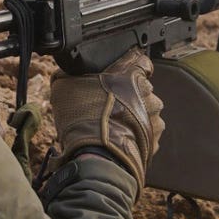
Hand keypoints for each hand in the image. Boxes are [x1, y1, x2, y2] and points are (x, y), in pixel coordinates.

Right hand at [48, 48, 164, 195]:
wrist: (96, 156)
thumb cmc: (83, 118)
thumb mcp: (64, 86)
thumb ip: (69, 74)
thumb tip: (65, 71)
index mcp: (132, 74)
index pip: (141, 61)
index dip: (130, 67)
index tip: (122, 74)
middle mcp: (149, 94)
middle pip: (142, 89)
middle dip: (129, 96)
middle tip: (109, 105)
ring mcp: (154, 118)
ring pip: (146, 112)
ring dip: (133, 117)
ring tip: (113, 125)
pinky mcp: (154, 140)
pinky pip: (146, 133)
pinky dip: (135, 135)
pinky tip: (119, 138)